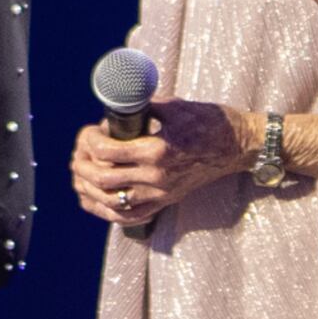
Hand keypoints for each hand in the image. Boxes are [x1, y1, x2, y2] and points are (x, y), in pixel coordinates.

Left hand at [71, 100, 251, 227]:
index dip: (89, 142)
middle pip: (103, 180)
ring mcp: (161, 194)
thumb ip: (143, 105)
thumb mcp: (175, 106)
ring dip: (88, 189)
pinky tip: (93, 199)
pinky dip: (105, 211)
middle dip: (82, 165)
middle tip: (80, 151)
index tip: (89, 131)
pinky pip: (129, 217)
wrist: (237, 146)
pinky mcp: (166, 202)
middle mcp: (157, 178)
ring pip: (111, 203)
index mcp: (158, 151)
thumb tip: (116, 102)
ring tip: (80, 172)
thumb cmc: (209, 121)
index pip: (108, 152)